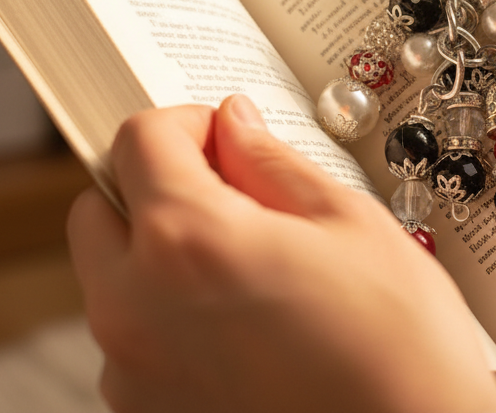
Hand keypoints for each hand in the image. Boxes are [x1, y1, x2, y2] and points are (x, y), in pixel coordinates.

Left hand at [67, 97, 495, 412]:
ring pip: (111, 280)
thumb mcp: (349, 223)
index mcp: (186, 242)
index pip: (139, 139)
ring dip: (156, 257)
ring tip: (246, 271)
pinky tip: (243, 326)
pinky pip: (132, 342)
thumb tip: (236, 127)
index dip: (189, 122)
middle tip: (226, 195)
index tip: (223, 134)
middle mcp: (135, 310)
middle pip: (98, 209)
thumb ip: (272, 163)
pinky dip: (167, 319)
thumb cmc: (397, 349)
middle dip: (153, 187)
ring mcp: (132, 374)